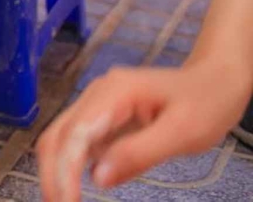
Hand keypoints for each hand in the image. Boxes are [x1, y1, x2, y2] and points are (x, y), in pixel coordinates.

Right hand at [37, 61, 249, 199]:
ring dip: (58, 169)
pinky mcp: (102, 116)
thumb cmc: (205, 101)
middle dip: (53, 172)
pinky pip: (78, 142)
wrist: (214, 78)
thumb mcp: (182, 132)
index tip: (65, 200)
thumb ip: (139, 153)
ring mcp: (97, 104)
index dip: (65, 170)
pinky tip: (78, 183)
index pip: (76, 134)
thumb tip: (98, 178)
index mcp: (113, 93)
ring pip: (62, 138)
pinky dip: (72, 164)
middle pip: (58, 135)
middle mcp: (96, 95)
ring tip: (65, 197)